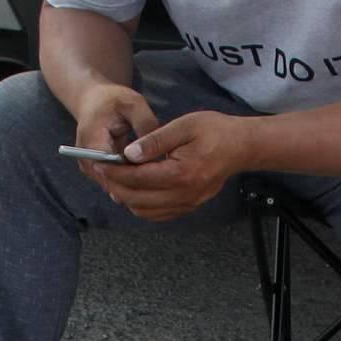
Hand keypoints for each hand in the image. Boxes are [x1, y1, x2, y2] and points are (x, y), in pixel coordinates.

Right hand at [69, 84, 155, 203]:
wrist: (94, 102)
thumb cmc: (114, 100)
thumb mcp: (133, 104)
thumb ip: (145, 125)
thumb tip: (158, 149)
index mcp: (92, 141)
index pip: (113, 169)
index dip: (138, 174)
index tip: (162, 173)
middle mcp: (87, 161)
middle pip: (115, 183)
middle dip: (141, 184)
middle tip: (168, 184)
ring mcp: (91, 170)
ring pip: (116, 187)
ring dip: (138, 187)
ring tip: (164, 184)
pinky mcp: (99, 173)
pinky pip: (117, 184)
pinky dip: (134, 184)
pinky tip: (154, 182)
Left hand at [100, 110, 256, 222]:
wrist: (241, 147)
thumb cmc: (215, 131)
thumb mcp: (184, 126)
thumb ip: (155, 140)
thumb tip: (129, 153)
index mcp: (181, 173)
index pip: (138, 178)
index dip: (115, 172)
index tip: (99, 163)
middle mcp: (184, 194)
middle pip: (138, 199)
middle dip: (115, 186)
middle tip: (102, 172)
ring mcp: (188, 203)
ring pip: (145, 211)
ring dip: (127, 198)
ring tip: (115, 180)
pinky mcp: (189, 206)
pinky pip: (158, 214)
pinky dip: (141, 206)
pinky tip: (134, 190)